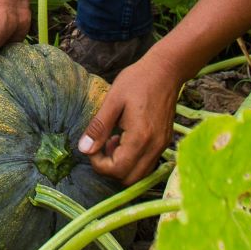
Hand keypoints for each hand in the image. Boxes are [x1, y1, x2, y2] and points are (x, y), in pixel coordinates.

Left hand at [79, 52, 185, 184]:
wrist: (166, 70)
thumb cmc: (138, 80)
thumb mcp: (113, 100)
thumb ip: (98, 127)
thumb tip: (84, 149)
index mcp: (140, 137)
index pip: (116, 170)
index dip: (98, 163)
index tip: (93, 145)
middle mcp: (154, 147)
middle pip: (128, 179)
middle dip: (109, 168)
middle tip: (102, 145)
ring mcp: (162, 146)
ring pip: (139, 175)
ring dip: (121, 165)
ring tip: (113, 140)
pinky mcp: (164, 143)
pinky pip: (146, 164)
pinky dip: (132, 160)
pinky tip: (125, 139)